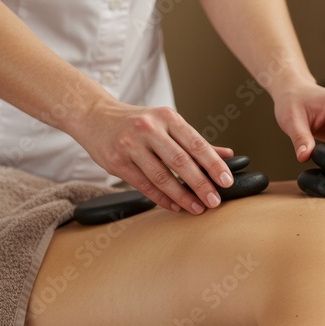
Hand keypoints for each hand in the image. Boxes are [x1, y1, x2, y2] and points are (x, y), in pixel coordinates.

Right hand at [70, 98, 234, 214]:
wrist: (96, 117)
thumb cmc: (137, 122)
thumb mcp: (167, 123)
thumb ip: (196, 141)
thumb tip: (229, 155)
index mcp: (167, 117)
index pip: (196, 143)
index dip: (213, 164)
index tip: (227, 181)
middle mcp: (149, 129)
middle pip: (181, 161)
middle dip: (201, 184)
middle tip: (214, 201)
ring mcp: (131, 146)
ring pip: (162, 176)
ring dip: (182, 196)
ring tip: (197, 208)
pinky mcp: (117, 163)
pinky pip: (144, 185)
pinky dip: (162, 198)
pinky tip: (175, 206)